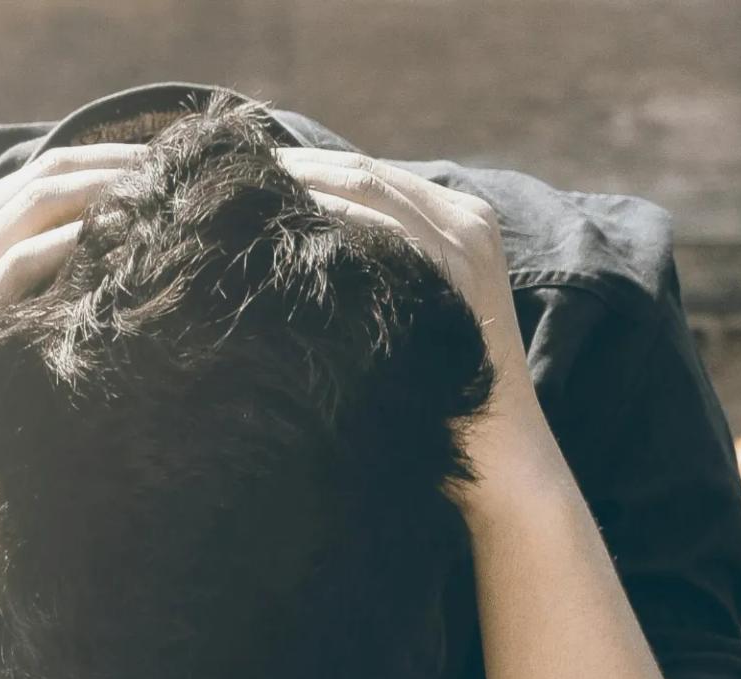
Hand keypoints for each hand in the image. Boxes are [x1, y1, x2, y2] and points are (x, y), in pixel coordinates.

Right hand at [0, 144, 147, 481]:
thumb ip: (27, 290)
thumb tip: (105, 275)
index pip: (45, 172)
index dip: (112, 161)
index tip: (172, 171)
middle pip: (48, 176)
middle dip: (121, 167)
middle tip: (183, 177)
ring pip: (37, 205)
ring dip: (108, 194)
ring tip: (165, 201)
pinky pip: (21, 264)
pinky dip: (73, 247)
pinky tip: (121, 248)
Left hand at [276, 150, 543, 465]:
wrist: (504, 449)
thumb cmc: (445, 386)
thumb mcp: (420, 307)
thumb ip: (383, 263)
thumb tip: (303, 240)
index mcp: (462, 217)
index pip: (372, 174)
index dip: (309, 167)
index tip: (253, 173)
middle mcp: (468, 219)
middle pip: (365, 171)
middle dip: (298, 168)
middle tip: (236, 175)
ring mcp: (466, 242)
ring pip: (370, 187)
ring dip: (306, 184)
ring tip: (248, 193)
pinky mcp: (458, 270)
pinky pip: (382, 225)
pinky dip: (332, 215)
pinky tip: (285, 224)